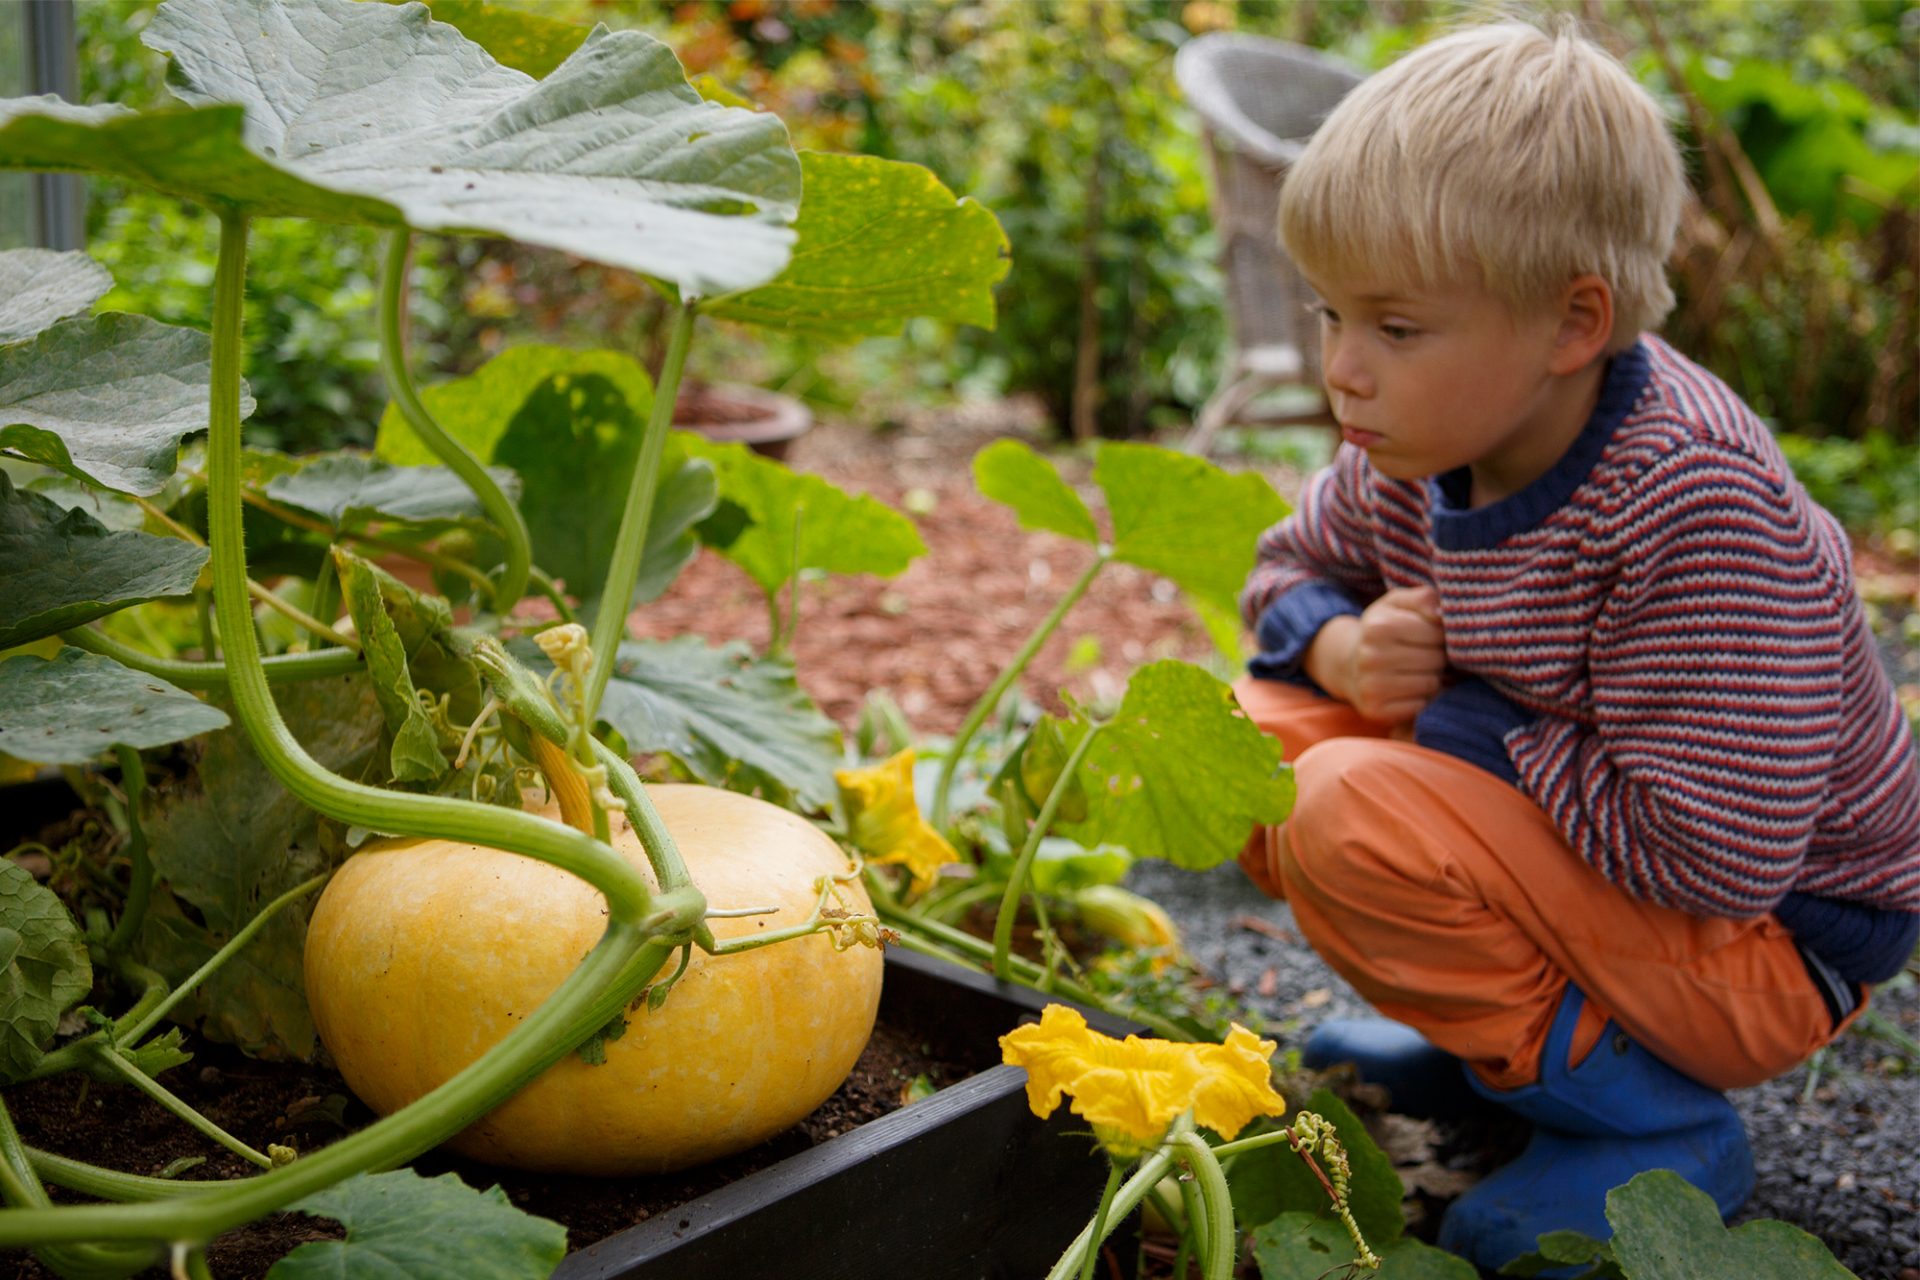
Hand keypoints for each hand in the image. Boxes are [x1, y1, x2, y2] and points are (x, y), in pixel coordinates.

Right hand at [1305, 586, 1445, 725]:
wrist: (1349, 664)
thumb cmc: (1383, 630)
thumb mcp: (1397, 604)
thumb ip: (1422, 598)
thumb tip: (1441, 614)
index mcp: (1378, 627)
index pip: (1436, 633)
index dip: (1440, 634)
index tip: (1430, 635)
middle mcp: (1369, 657)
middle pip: (1435, 659)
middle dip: (1438, 656)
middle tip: (1426, 654)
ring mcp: (1370, 687)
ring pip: (1431, 684)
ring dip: (1433, 678)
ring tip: (1419, 670)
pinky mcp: (1376, 711)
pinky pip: (1420, 707)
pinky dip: (1422, 699)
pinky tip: (1411, 688)